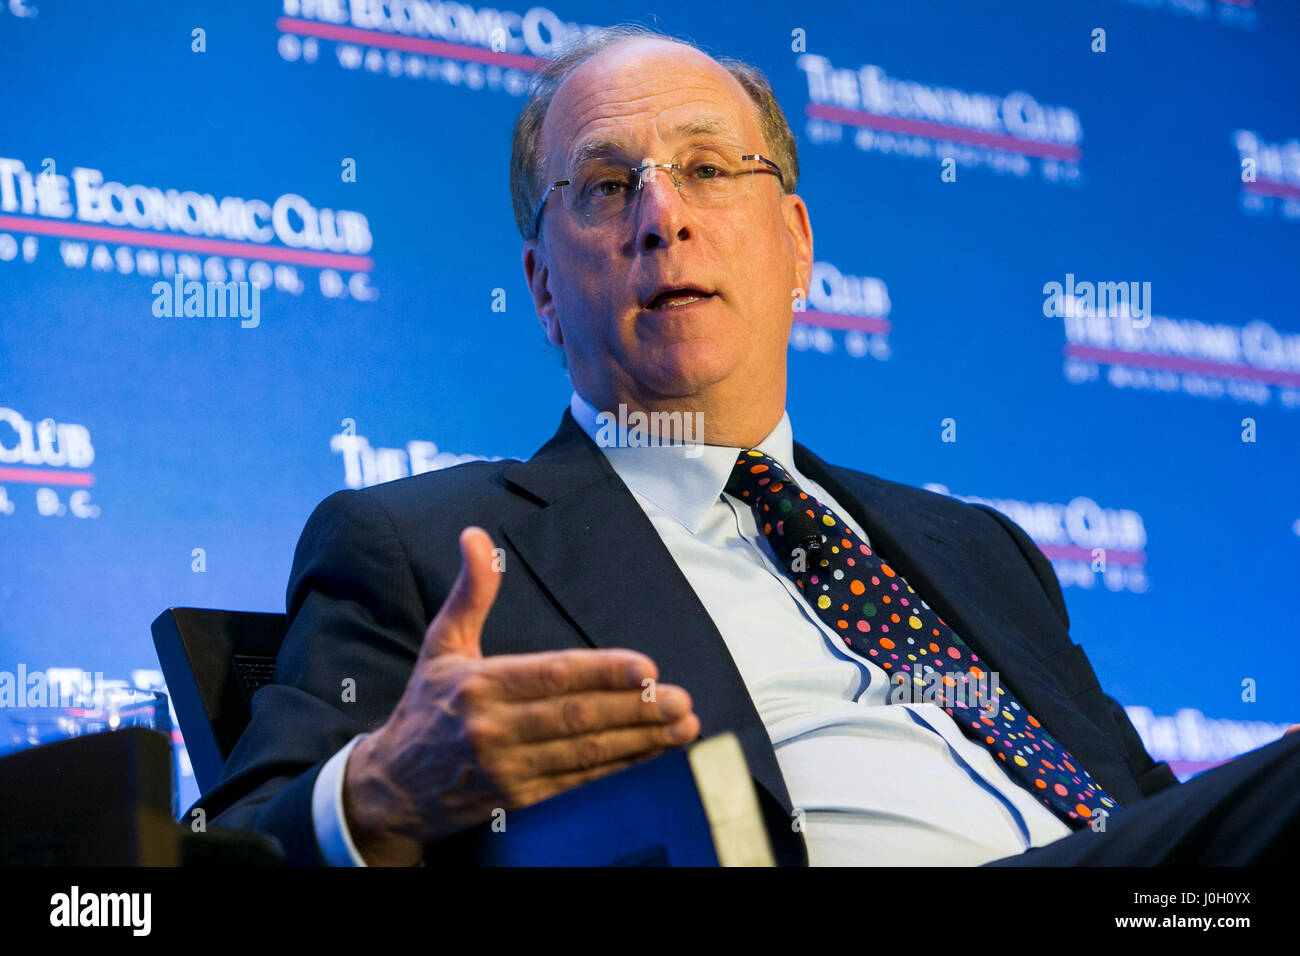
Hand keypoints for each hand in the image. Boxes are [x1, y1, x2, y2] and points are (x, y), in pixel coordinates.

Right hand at [341, 526, 699, 864]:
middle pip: (577, 717)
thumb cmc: (426, 708)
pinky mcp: (520, 801)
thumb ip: (471, 592)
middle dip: (635, 709)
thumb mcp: (442, 644)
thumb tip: (476, 536)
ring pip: (585, 753)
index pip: (551, 675)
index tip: (647, 668)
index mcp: (479, 685)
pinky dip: (619, 769)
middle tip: (680, 700)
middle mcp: (494, 729)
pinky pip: (579, 783)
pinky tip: (652, 756)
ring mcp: (508, 770)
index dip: (602, 672)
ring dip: (639, 741)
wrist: (392, 789)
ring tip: (681, 726)